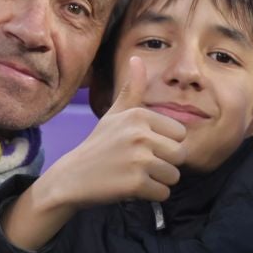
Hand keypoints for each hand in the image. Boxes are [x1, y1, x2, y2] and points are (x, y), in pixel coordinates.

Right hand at [2, 60, 185, 249]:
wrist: (72, 178)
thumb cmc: (99, 145)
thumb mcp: (115, 114)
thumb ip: (132, 89)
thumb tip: (137, 57)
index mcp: (139, 115)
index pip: (180, 134)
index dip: (165, 145)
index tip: (142, 148)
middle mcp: (140, 134)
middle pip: (180, 155)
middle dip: (164, 165)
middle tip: (139, 165)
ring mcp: (138, 159)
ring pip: (174, 176)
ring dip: (158, 181)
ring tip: (134, 175)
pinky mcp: (135, 183)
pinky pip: (163, 193)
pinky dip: (150, 195)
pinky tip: (131, 188)